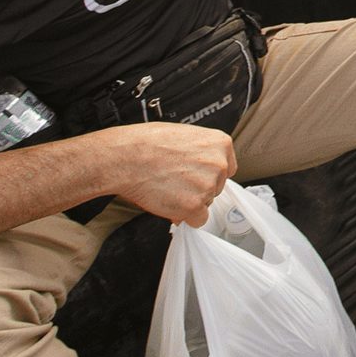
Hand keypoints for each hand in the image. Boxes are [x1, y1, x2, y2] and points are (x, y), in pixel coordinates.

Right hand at [104, 123, 237, 226]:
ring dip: (190, 201)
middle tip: (174, 181)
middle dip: (198, 188)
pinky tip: (170, 202)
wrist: (127, 157)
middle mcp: (219, 164)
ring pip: (206, 203)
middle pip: (217, 186)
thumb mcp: (184, 136)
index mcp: (220, 143)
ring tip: (168, 188)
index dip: (209, 175)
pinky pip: (198, 220)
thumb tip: (201, 170)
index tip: (196, 176)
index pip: (227, 168)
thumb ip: (201, 153)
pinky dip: (186, 216)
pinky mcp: (195, 205)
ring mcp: (208, 185)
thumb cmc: (147, 143)